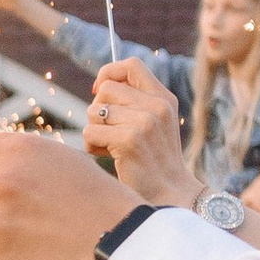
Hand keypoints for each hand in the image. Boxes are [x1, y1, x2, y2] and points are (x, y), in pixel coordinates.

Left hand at [83, 59, 197, 210]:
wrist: (169, 194)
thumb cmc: (153, 160)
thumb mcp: (154, 124)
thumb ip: (135, 102)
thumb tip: (99, 85)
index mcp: (164, 98)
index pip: (131, 65)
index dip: (108, 73)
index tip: (99, 92)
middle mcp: (157, 106)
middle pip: (105, 89)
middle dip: (98, 110)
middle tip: (110, 132)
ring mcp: (145, 122)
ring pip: (94, 111)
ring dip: (95, 131)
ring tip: (111, 147)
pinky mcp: (129, 140)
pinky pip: (90, 132)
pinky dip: (92, 146)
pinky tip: (109, 157)